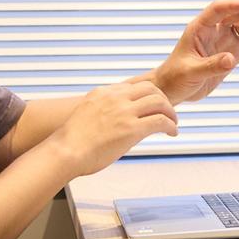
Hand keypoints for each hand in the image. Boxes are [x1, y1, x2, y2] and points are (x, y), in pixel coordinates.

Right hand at [56, 80, 177, 176]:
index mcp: (103, 92)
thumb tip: (115, 121)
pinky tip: (172, 132)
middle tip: (168, 112)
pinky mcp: (131, 128)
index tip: (154, 104)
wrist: (65, 152)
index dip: (148, 95)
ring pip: (159, 102)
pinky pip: (160, 121)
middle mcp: (115, 98)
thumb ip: (103, 111)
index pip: (134, 86)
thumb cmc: (72, 142)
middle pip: (151, 89)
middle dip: (163, 100)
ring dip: (170, 112)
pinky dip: (170, 125)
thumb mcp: (87, 114)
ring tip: (173, 123)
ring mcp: (124, 112)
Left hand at [151, 0, 238, 103]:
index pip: (220, 9)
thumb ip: (210, 65)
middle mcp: (214, 30)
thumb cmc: (175, 78)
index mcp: (200, 28)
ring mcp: (225, 40)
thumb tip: (231, 59)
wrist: (173, 90)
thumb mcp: (191, 72)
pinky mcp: (233, 53)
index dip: (238, 5)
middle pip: (238, 14)